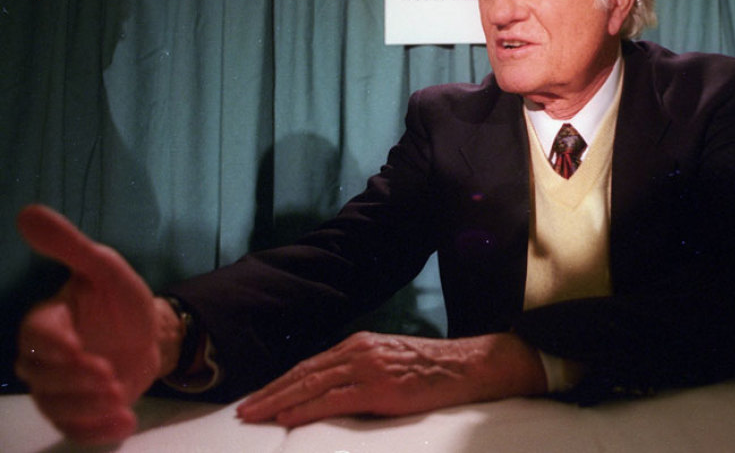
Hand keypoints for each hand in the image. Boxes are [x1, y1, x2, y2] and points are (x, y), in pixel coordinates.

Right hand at [14, 205, 175, 444]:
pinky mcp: (79, 411)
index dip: (52, 343)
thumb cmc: (121, 300)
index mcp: (48, 320)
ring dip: (86, 405)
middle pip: (41, 376)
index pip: (36, 334)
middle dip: (72, 379)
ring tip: (119, 394)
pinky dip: (99, 431)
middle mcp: (46, 358)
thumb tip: (28, 211)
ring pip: (56, 406)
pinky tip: (125, 423)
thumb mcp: (105, 268)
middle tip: (108, 374)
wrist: (150, 333)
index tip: (77, 347)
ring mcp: (60, 388)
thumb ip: (70, 246)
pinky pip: (77, 429)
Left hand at [236, 331, 548, 427]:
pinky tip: (289, 417)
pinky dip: (307, 408)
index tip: (257, 397)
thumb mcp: (387, 362)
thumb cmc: (428, 369)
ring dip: (279, 402)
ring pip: (312, 385)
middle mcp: (357, 351)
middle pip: (303, 373)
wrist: (464, 366)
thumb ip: (358, 372)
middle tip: (243, 410)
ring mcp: (367, 368)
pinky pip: (335, 399)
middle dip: (270, 393)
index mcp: (357, 345)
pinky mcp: (379, 388)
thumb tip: (329, 391)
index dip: (280, 382)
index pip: (309, 365)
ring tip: (254, 416)